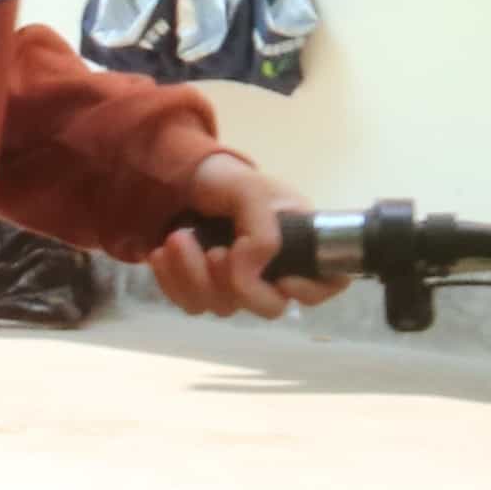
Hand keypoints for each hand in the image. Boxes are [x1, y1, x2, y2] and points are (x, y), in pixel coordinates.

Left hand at [146, 150, 345, 318]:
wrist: (180, 182)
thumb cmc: (227, 182)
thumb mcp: (251, 192)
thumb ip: (263, 232)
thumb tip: (252, 272)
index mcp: (299, 244)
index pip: (327, 284)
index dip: (310, 291)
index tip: (282, 278)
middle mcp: (273, 271)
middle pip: (268, 307)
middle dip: (236, 282)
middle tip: (214, 250)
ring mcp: (238, 286)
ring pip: (224, 308)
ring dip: (194, 274)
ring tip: (178, 237)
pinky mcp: (203, 293)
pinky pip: (191, 305)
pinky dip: (173, 280)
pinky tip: (163, 252)